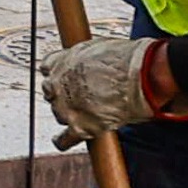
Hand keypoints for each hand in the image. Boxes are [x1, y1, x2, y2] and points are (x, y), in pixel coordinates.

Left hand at [44, 33, 165, 141]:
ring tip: (87, 112)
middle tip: (81, 95)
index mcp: (61, 62)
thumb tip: (88, 62)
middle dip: (64, 94)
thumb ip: (84, 57)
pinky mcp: (79, 126)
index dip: (58, 73)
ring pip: (59, 114)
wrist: (140, 76)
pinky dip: (64, 141)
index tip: (64, 77)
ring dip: (70, 114)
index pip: (47, 68)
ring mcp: (66, 107)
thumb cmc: (125, 58)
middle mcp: (58, 84)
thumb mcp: (97, 46)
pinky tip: (64, 140)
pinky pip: (64, 139)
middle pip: (52, 93)